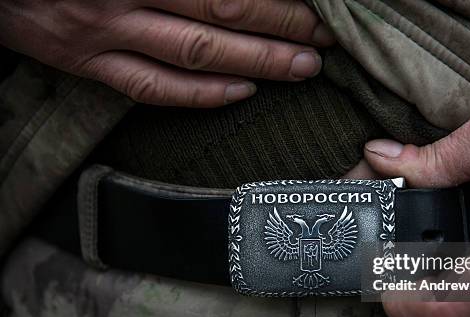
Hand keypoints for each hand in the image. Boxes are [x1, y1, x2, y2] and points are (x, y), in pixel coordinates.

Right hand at [0, 0, 333, 106]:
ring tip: (300, 69)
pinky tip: (240, 94)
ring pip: (195, 54)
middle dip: (281, 30)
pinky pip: (151, 88)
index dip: (277, 2)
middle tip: (324, 42)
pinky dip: (200, 94)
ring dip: (256, 63)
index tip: (317, 10)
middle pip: (221, 14)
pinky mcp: (86, 62)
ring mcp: (104, 32)